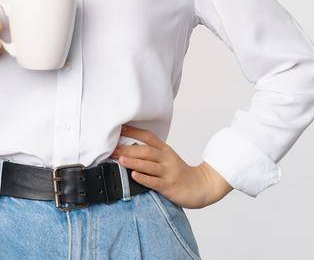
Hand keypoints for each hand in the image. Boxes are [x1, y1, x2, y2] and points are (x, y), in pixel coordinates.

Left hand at [112, 125, 233, 208]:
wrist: (201, 187)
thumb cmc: (179, 173)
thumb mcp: (166, 158)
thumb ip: (150, 154)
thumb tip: (125, 149)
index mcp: (164, 150)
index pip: (148, 137)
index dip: (133, 131)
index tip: (119, 128)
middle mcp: (166, 159)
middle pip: (146, 151)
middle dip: (128, 149)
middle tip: (112, 148)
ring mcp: (168, 173)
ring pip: (149, 166)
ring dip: (134, 162)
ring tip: (120, 159)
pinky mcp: (169, 186)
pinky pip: (155, 182)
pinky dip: (144, 178)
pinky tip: (134, 176)